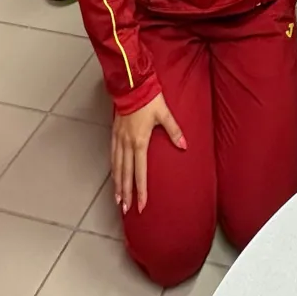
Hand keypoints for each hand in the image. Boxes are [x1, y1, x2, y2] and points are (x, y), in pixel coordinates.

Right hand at [111, 94, 186, 214]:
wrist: (131, 86)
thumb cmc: (149, 99)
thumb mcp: (164, 114)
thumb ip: (174, 131)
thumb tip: (184, 145)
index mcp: (140, 142)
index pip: (140, 172)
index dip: (140, 190)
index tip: (140, 205)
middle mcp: (127, 144)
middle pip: (125, 174)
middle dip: (126, 193)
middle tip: (125, 209)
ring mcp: (119, 139)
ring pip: (116, 167)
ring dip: (117, 184)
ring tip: (117, 199)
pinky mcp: (114, 133)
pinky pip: (112, 155)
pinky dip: (113, 168)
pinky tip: (114, 175)